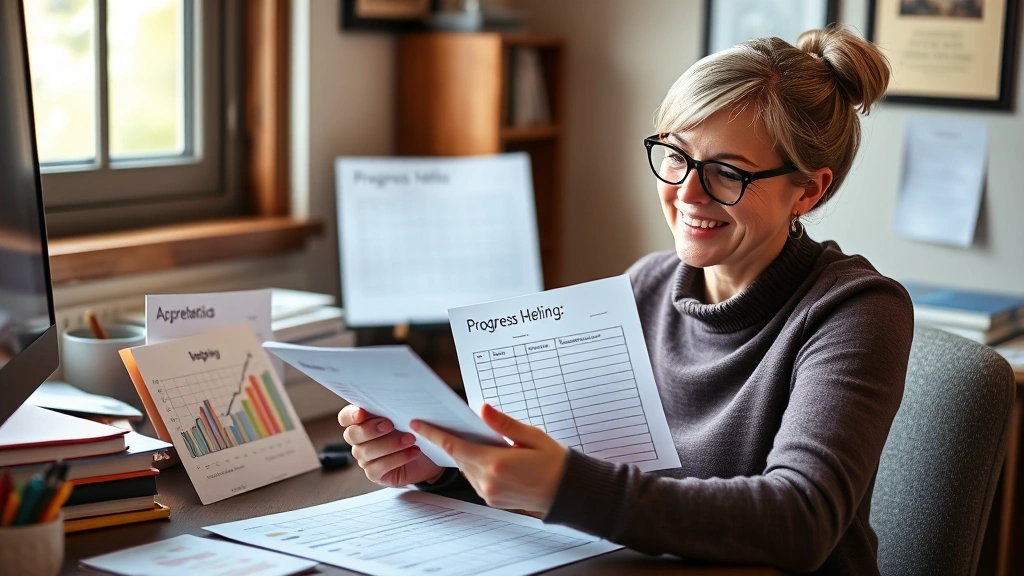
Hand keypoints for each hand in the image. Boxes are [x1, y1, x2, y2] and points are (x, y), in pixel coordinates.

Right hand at [337, 405, 443, 486]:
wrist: (430, 452)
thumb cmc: (416, 429)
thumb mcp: (408, 414)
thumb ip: (395, 406)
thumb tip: (396, 394)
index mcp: (363, 421)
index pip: (345, 417)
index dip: (351, 415)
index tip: (362, 412)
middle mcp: (360, 440)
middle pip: (352, 435)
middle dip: (370, 430)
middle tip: (390, 425)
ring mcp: (365, 458)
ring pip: (365, 452)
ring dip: (389, 444)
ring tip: (411, 439)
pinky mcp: (375, 474)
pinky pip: (377, 468)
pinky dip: (397, 459)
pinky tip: (413, 452)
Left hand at [411, 403, 567, 513]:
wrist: (567, 492)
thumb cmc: (553, 462)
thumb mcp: (531, 436)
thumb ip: (503, 424)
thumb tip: (482, 409)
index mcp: (496, 463)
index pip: (455, 446)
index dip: (433, 434)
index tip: (417, 424)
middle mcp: (488, 482)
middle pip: (459, 456)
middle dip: (451, 441)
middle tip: (446, 424)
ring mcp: (489, 494)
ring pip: (466, 468)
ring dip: (466, 454)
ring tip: (474, 439)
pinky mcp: (493, 500)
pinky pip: (475, 479)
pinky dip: (476, 465)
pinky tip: (486, 456)